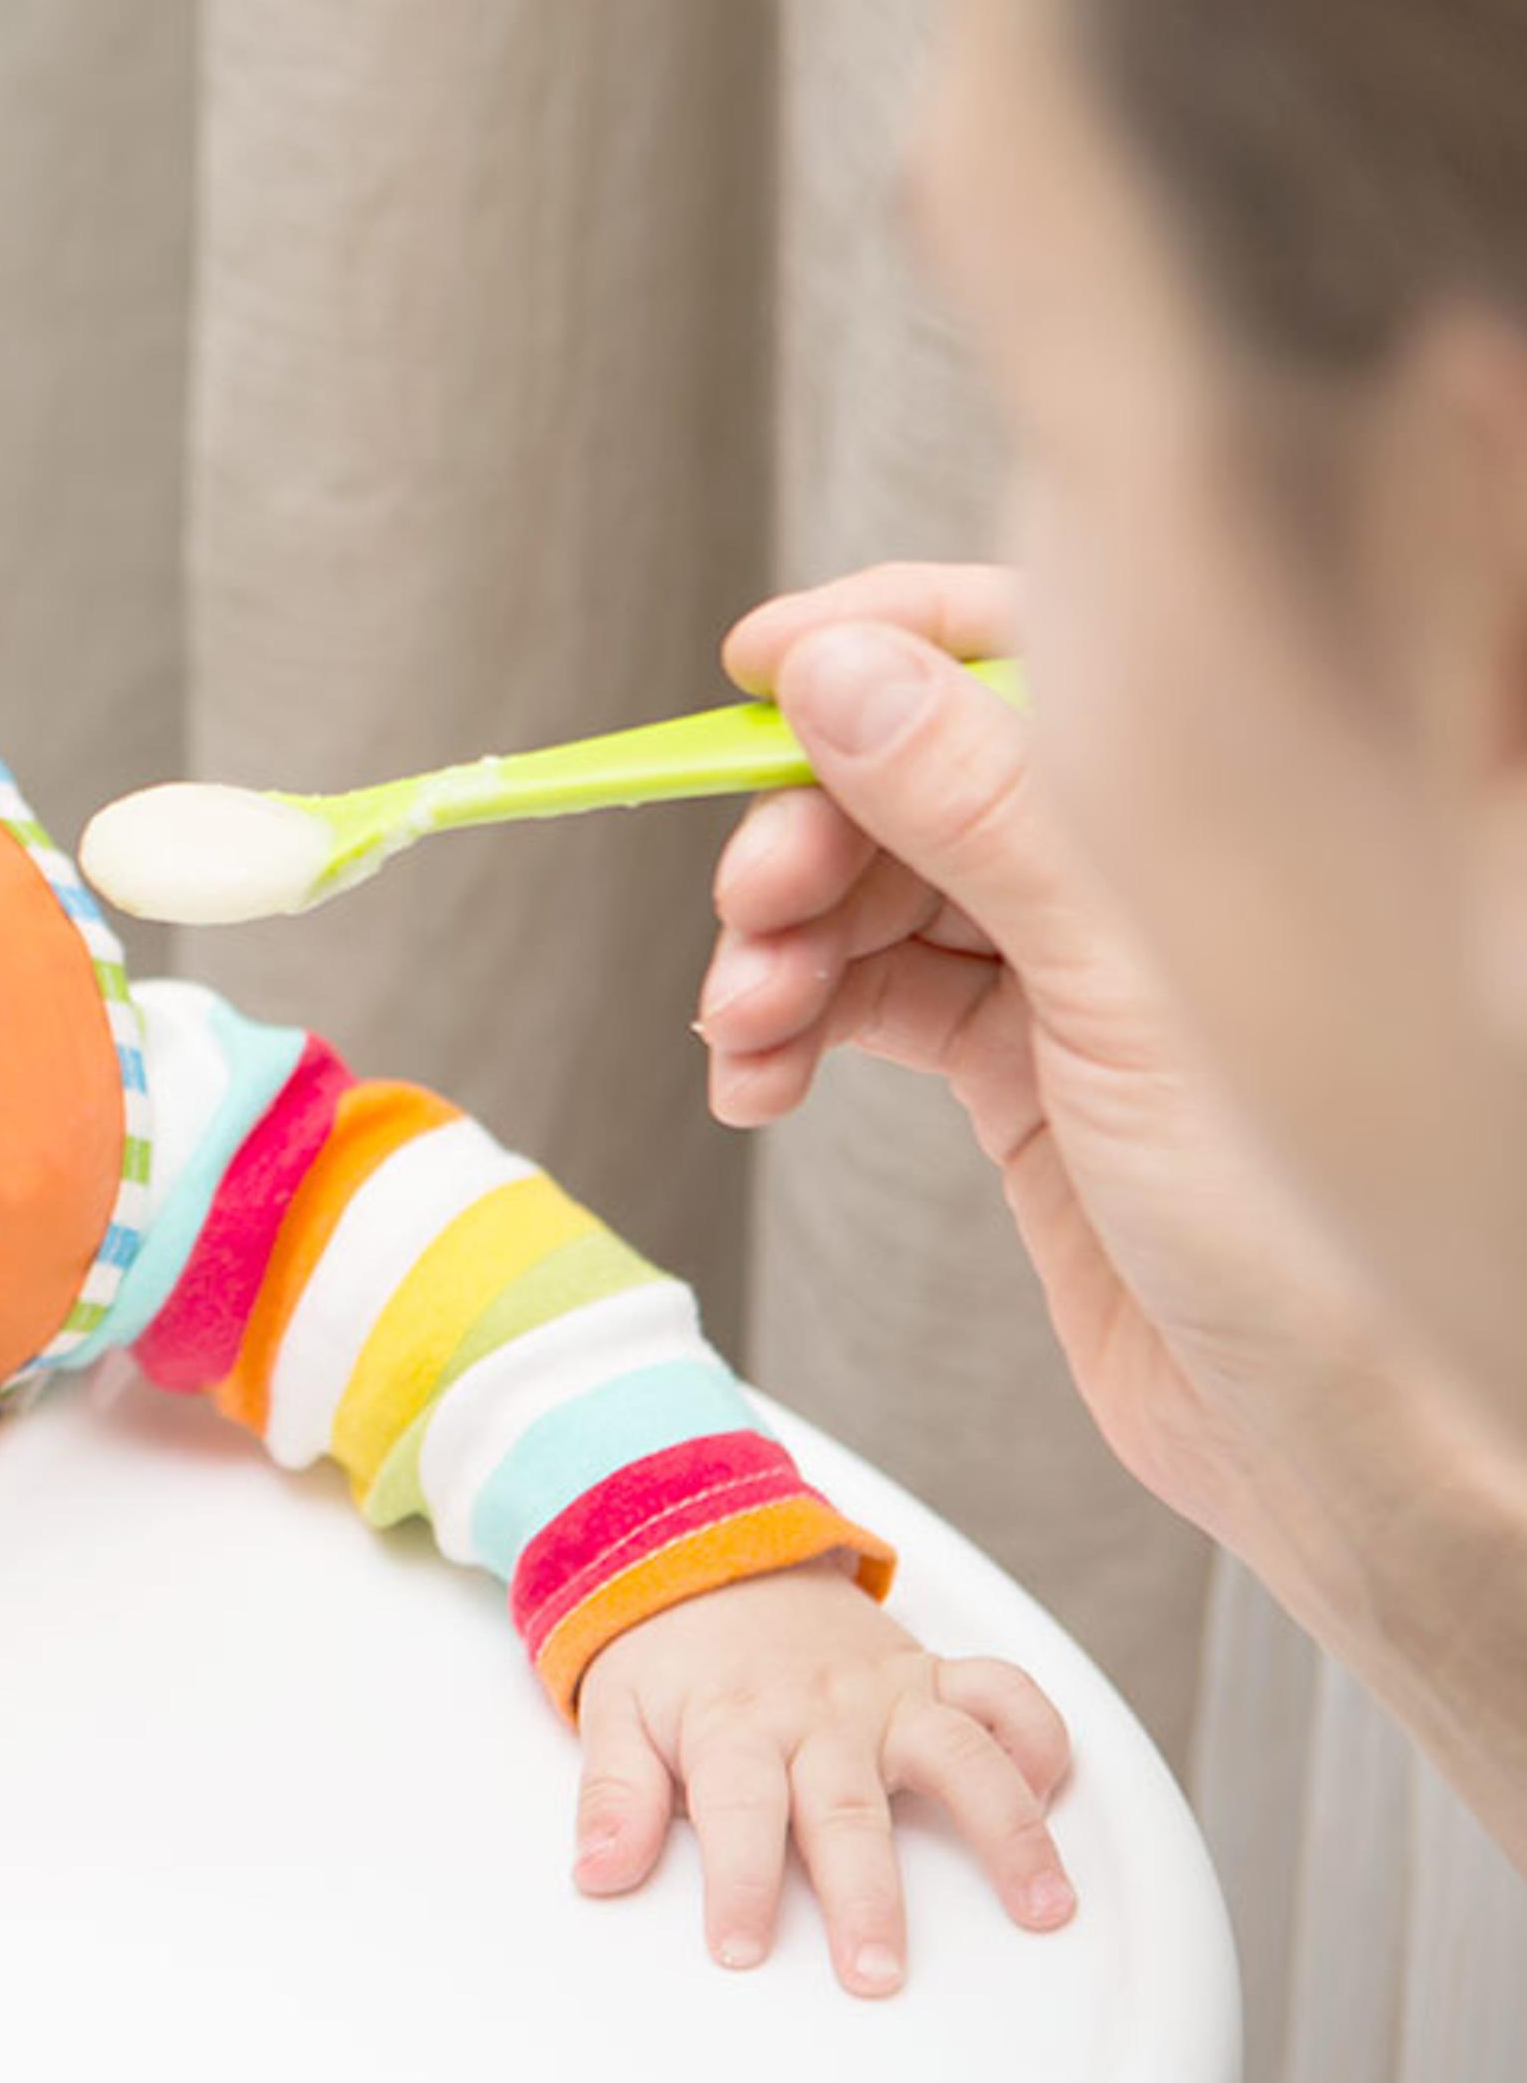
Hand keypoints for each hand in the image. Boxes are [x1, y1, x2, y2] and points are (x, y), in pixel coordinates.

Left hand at [570, 1564, 1073, 1993]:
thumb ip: (614, 1797)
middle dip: (866, 1897)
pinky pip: (1005, 1694)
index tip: (740, 1950)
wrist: (711, 1552)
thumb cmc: (669, 1656)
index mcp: (734, 1727)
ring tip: (1043, 1907)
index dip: (739, 1883)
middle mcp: (819, 1713)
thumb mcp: (616, 1715)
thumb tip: (596, 1873)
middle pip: (847, 1810)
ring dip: (1007, 1829)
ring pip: (960, 1755)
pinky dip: (1041, 1739)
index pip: (737, 1812)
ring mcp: (885, 1693)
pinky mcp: (932, 1675)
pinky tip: (1056, 1800)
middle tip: (877, 1974)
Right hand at [698, 564, 1401, 1572]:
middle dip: (803, 833)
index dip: (877, 642)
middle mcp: (1145, 874)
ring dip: (783, 946)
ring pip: (880, 894)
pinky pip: (879, 1002)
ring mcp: (1084, 972)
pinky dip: (798, 1027)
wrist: (1335, 1440)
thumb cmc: (1314, 1235)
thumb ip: (985, 815)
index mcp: (1213, 808)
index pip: (1023, 643)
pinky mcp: (1031, 1073)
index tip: (752, 671)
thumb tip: (846, 673)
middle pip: (918, 776)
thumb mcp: (1126, 996)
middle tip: (750, 914)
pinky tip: (762, 1077)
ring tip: (747, 1027)